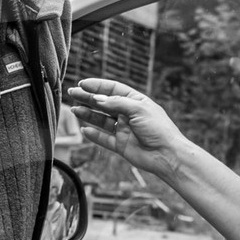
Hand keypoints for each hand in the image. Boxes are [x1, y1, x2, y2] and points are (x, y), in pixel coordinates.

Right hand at [69, 78, 184, 177]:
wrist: (167, 155)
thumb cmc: (158, 129)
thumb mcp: (138, 109)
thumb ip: (116, 103)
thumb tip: (97, 98)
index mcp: (135, 101)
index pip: (113, 89)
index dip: (97, 86)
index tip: (82, 84)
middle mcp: (128, 114)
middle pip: (104, 103)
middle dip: (88, 98)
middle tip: (72, 93)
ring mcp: (124, 129)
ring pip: (101, 120)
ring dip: (88, 114)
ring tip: (74, 109)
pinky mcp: (121, 145)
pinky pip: (104, 138)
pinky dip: (94, 135)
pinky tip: (84, 129)